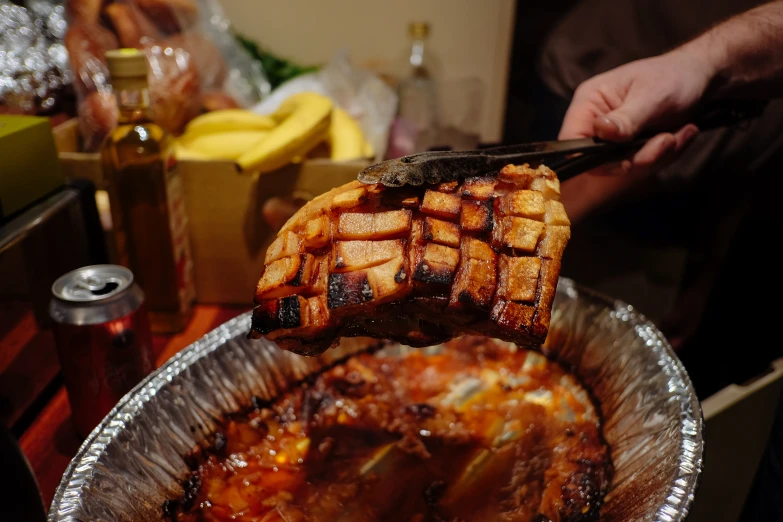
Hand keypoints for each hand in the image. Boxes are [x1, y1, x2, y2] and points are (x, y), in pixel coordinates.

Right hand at [557, 50, 713, 220]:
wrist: (702, 76)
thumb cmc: (675, 76)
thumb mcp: (653, 97)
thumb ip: (627, 118)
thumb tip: (601, 131)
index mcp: (589, 102)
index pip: (572, 140)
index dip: (592, 157)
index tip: (626, 160)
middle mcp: (595, 120)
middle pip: (599, 160)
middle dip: (639, 157)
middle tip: (668, 140)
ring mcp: (612, 135)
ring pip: (623, 166)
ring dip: (657, 156)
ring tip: (680, 133)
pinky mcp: (629, 145)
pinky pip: (639, 164)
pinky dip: (663, 156)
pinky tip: (681, 135)